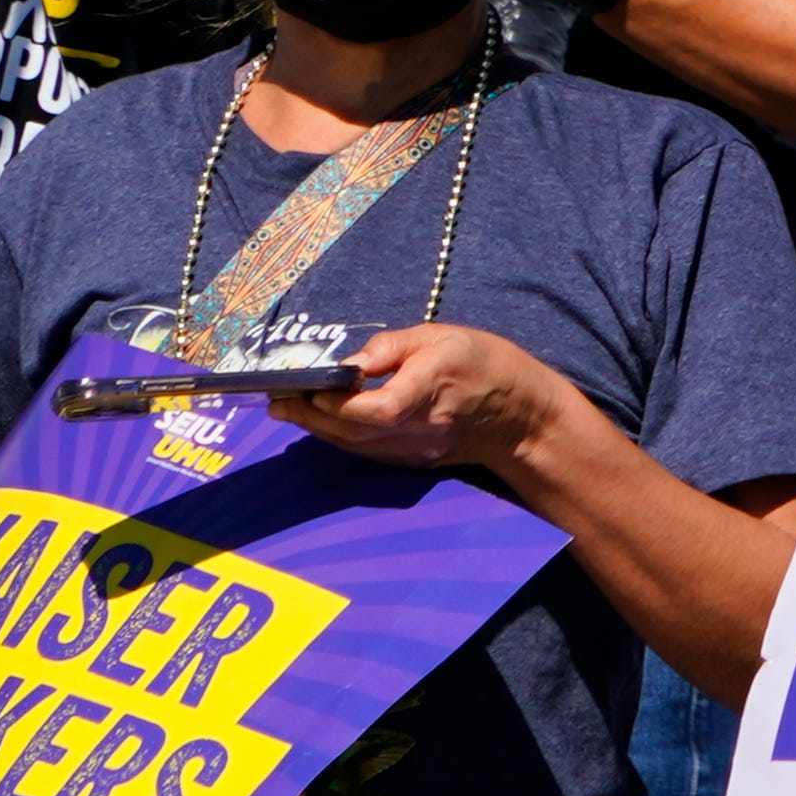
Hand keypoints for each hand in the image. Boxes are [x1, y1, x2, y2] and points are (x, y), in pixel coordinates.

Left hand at [275, 323, 572, 482]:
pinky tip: (320, 421)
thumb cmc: (482, 364)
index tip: (305, 387)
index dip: (335, 404)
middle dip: (310, 416)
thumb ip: (391, 347)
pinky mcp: (412, 459)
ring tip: (288, 408)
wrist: (519, 416)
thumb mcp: (441, 336)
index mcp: (429, 389)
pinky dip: (338, 437)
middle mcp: (420, 428)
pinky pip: (366, 450)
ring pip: (354, 445)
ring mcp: (415, 450)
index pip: (375, 409)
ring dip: (317, 428)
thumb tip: (349, 362)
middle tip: (277, 399)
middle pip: (353, 432)